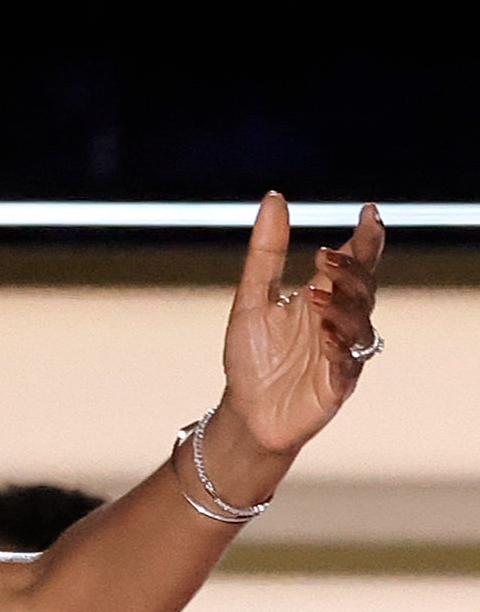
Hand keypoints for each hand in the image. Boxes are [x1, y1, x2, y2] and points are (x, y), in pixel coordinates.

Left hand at [222, 194, 384, 454]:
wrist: (245, 414)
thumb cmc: (252, 359)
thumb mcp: (251, 300)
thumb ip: (266, 253)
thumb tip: (274, 197)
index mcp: (322, 298)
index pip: (355, 262)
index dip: (366, 238)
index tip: (367, 213)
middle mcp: (338, 322)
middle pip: (363, 287)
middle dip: (351, 270)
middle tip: (325, 258)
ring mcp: (343, 353)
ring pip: (361, 322)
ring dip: (342, 306)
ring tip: (314, 298)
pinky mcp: (337, 384)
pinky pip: (350, 362)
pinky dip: (340, 346)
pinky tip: (324, 335)